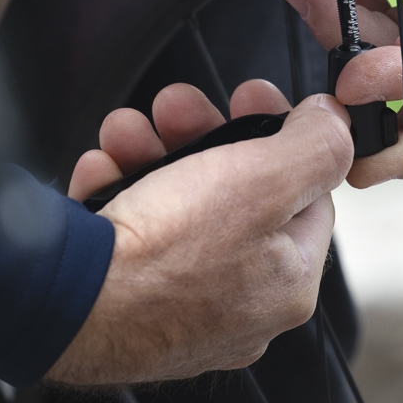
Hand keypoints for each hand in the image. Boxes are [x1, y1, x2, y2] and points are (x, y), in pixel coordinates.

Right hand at [45, 81, 352, 385]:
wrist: (67, 303)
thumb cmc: (165, 257)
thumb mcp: (261, 180)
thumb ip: (315, 147)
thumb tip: (334, 122)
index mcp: (286, 280)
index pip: (305, 192)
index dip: (278, 134)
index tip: (250, 98)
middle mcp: (238, 302)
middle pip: (233, 192)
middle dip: (199, 134)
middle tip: (175, 106)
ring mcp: (179, 304)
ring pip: (175, 204)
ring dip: (148, 153)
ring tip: (126, 133)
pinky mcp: (125, 299)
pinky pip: (130, 231)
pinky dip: (114, 191)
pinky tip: (102, 171)